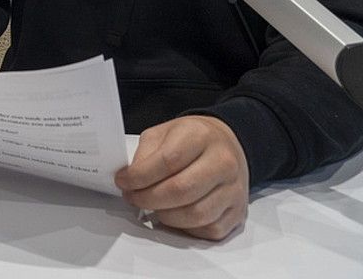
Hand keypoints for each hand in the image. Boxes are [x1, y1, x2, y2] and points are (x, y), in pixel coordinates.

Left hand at [115, 115, 248, 240]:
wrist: (226, 144)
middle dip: (148, 199)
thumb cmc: (191, 139)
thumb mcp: (162, 133)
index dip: (139, 177)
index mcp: (200, 136)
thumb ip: (145, 154)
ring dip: (165, 216)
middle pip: (181, 191)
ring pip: (196, 215)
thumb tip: (130, 180)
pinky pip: (210, 229)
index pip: (167, 161)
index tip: (124, 181)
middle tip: (133, 197)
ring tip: (152, 206)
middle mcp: (223, 162)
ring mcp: (234, 189)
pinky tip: (175, 215)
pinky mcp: (238, 211)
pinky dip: (186, 228)